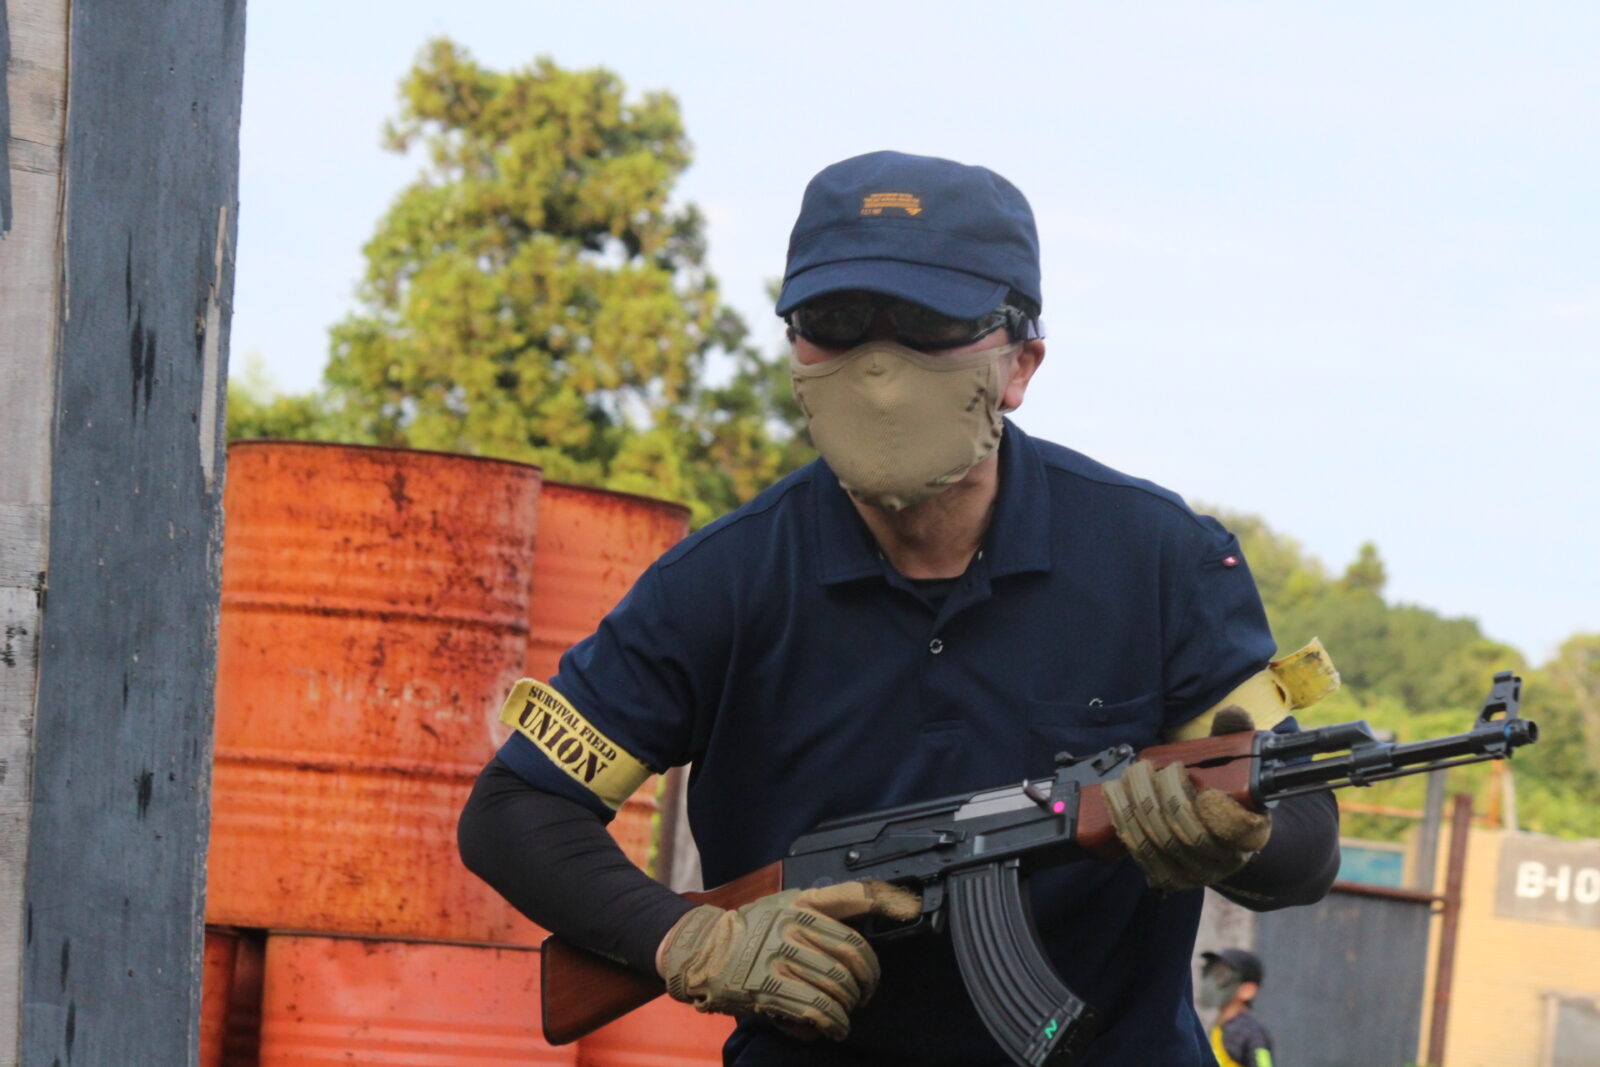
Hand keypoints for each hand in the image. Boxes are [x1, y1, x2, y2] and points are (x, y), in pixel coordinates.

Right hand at [656, 880, 919, 1040]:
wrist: (703, 950)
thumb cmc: (752, 928)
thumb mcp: (787, 903)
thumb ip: (827, 905)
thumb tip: (880, 903)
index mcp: (801, 903)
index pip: (853, 898)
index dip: (886, 902)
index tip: (914, 908)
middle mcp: (793, 926)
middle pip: (852, 954)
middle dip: (868, 979)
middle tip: (866, 991)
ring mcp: (780, 957)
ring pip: (837, 985)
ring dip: (849, 1005)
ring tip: (848, 1011)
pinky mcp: (769, 988)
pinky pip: (816, 1009)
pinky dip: (833, 1022)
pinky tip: (835, 1027)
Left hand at [1102, 707, 1271, 891]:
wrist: (1215, 831)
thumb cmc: (1223, 789)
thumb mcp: (1236, 761)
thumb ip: (1234, 736)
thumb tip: (1232, 712)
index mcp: (1252, 831)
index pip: (1239, 830)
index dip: (1220, 813)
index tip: (1204, 789)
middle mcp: (1227, 859)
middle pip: (1190, 836)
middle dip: (1164, 797)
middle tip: (1149, 769)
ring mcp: (1197, 873)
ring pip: (1162, 846)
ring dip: (1138, 807)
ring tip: (1129, 778)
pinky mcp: (1170, 877)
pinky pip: (1142, 857)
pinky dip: (1125, 825)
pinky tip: (1118, 800)